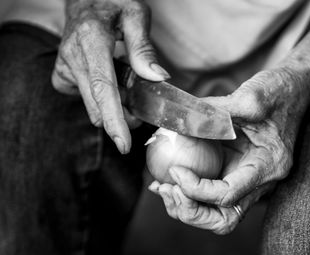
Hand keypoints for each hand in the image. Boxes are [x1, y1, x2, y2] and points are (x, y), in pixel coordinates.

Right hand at [51, 0, 169, 153]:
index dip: (113, 118)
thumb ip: (144, 49)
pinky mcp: (61, 75)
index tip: (123, 143)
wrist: (85, 1)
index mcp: (92, 39)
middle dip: (121, 117)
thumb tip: (157, 78)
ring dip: (113, 106)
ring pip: (91, 104)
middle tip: (140, 114)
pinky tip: (108, 80)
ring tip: (126, 88)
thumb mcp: (135, 16)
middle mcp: (73, 56)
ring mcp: (64, 67)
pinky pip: (84, 98)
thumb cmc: (113, 5)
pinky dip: (100, 98)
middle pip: (98, 103)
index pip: (103, 87)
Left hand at [149, 69, 309, 233]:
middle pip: (223, 219)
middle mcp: (261, 181)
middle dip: (190, 210)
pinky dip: (190, 192)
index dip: (196, 189)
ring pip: (217, 213)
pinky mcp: (239, 171)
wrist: (295, 88)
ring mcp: (249, 179)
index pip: (227, 195)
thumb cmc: (279, 91)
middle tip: (166, 188)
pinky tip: (169, 178)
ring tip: (162, 186)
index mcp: (268, 166)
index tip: (174, 170)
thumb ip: (216, 111)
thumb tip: (179, 121)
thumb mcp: (251, 95)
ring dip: (186, 207)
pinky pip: (213, 193)